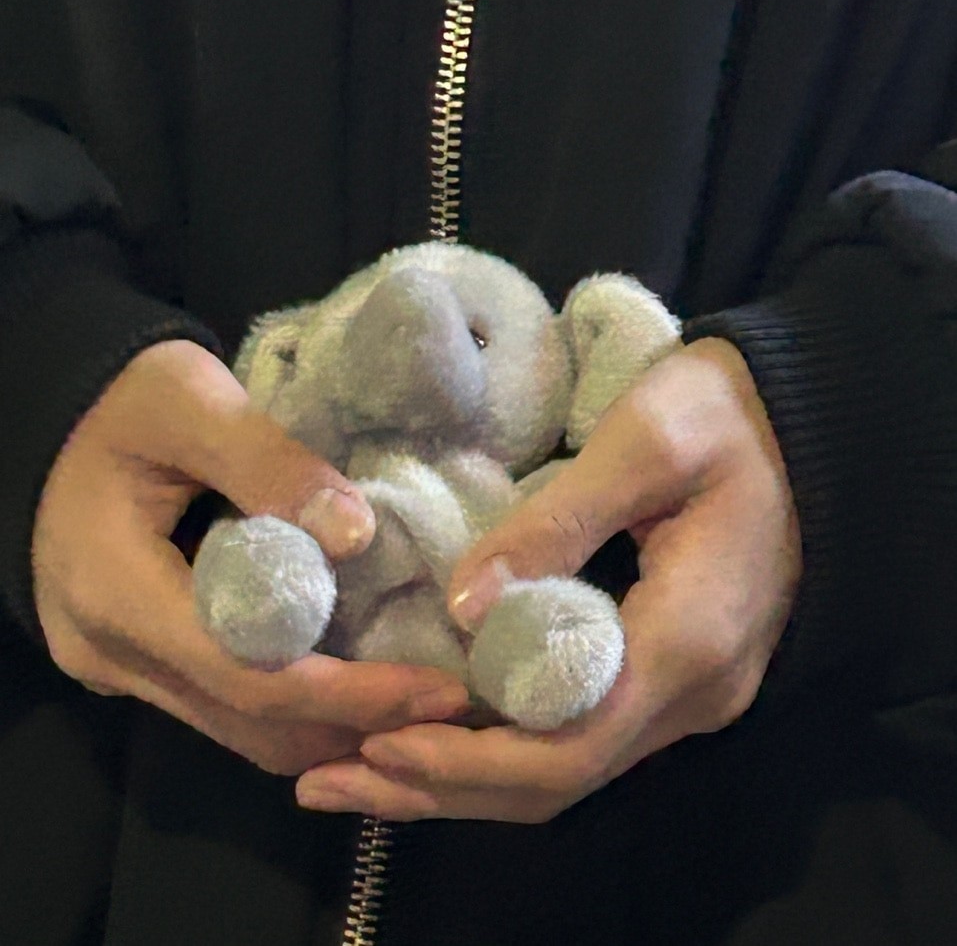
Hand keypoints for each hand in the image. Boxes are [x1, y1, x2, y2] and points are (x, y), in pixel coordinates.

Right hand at [32, 340, 467, 774]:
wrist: (56, 426)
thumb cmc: (121, 403)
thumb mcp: (188, 401)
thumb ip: (266, 462)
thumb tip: (355, 533)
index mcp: (118, 592)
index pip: (248, 676)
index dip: (350, 693)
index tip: (436, 688)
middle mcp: (114, 654)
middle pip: (250, 723)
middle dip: (356, 723)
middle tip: (447, 702)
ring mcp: (122, 669)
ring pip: (240, 730)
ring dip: (331, 726)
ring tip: (416, 700)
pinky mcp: (140, 664)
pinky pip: (226, 709)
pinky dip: (297, 707)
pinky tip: (354, 682)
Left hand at [295, 338, 801, 818]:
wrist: (798, 427)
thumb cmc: (725, 416)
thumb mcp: (643, 445)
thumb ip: (557, 524)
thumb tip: (465, 604)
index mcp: (689, 640)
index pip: (570, 747)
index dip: (468, 761)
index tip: (377, 746)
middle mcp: (694, 694)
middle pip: (560, 779)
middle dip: (447, 788)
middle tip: (336, 778)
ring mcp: (689, 695)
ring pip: (569, 769)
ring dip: (468, 781)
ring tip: (364, 771)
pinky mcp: (673, 679)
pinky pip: (581, 737)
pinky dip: (506, 749)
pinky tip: (442, 736)